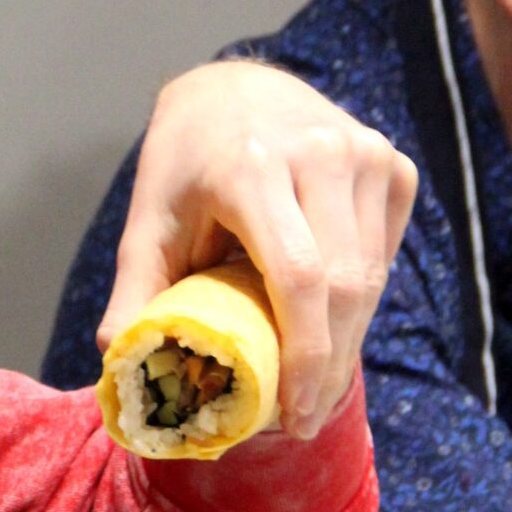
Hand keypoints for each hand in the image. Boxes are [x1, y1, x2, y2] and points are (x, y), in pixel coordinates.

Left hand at [101, 61, 417, 438]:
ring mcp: (365, 154)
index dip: (303, 355)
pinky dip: (361, 303)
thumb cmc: (183, 167)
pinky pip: (384, 256)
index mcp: (253, 166)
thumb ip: (135, 291)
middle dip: (327, 367)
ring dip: (348, 344)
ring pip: (371, 278)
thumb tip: (119, 358)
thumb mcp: (148, 224)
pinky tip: (331, 331)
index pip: (299, 276)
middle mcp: (320, 153)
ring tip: (315, 394)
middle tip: (302, 420)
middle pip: (343, 286)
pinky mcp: (392, 165)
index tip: (291, 414)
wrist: (234, 91)